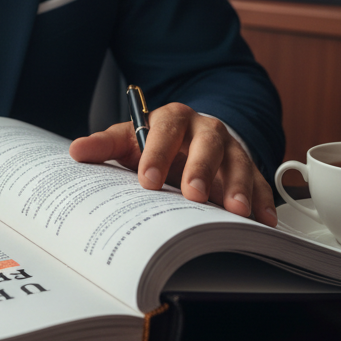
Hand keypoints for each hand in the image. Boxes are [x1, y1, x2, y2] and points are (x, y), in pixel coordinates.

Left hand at [68, 103, 276, 225]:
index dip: (155, 154)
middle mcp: (204, 129)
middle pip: (206, 144)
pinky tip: (264, 221)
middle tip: (194, 194)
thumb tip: (76, 152)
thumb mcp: (128, 139)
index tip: (147, 180)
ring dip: (238, 186)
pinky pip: (260, 182)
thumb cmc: (155, 141)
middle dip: (200, 169)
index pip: (164, 130)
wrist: (189, 136)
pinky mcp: (249, 168)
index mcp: (172, 118)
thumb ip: (104, 145)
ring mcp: (230, 147)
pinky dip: (264, 201)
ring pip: (237, 162)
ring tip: (236, 211)